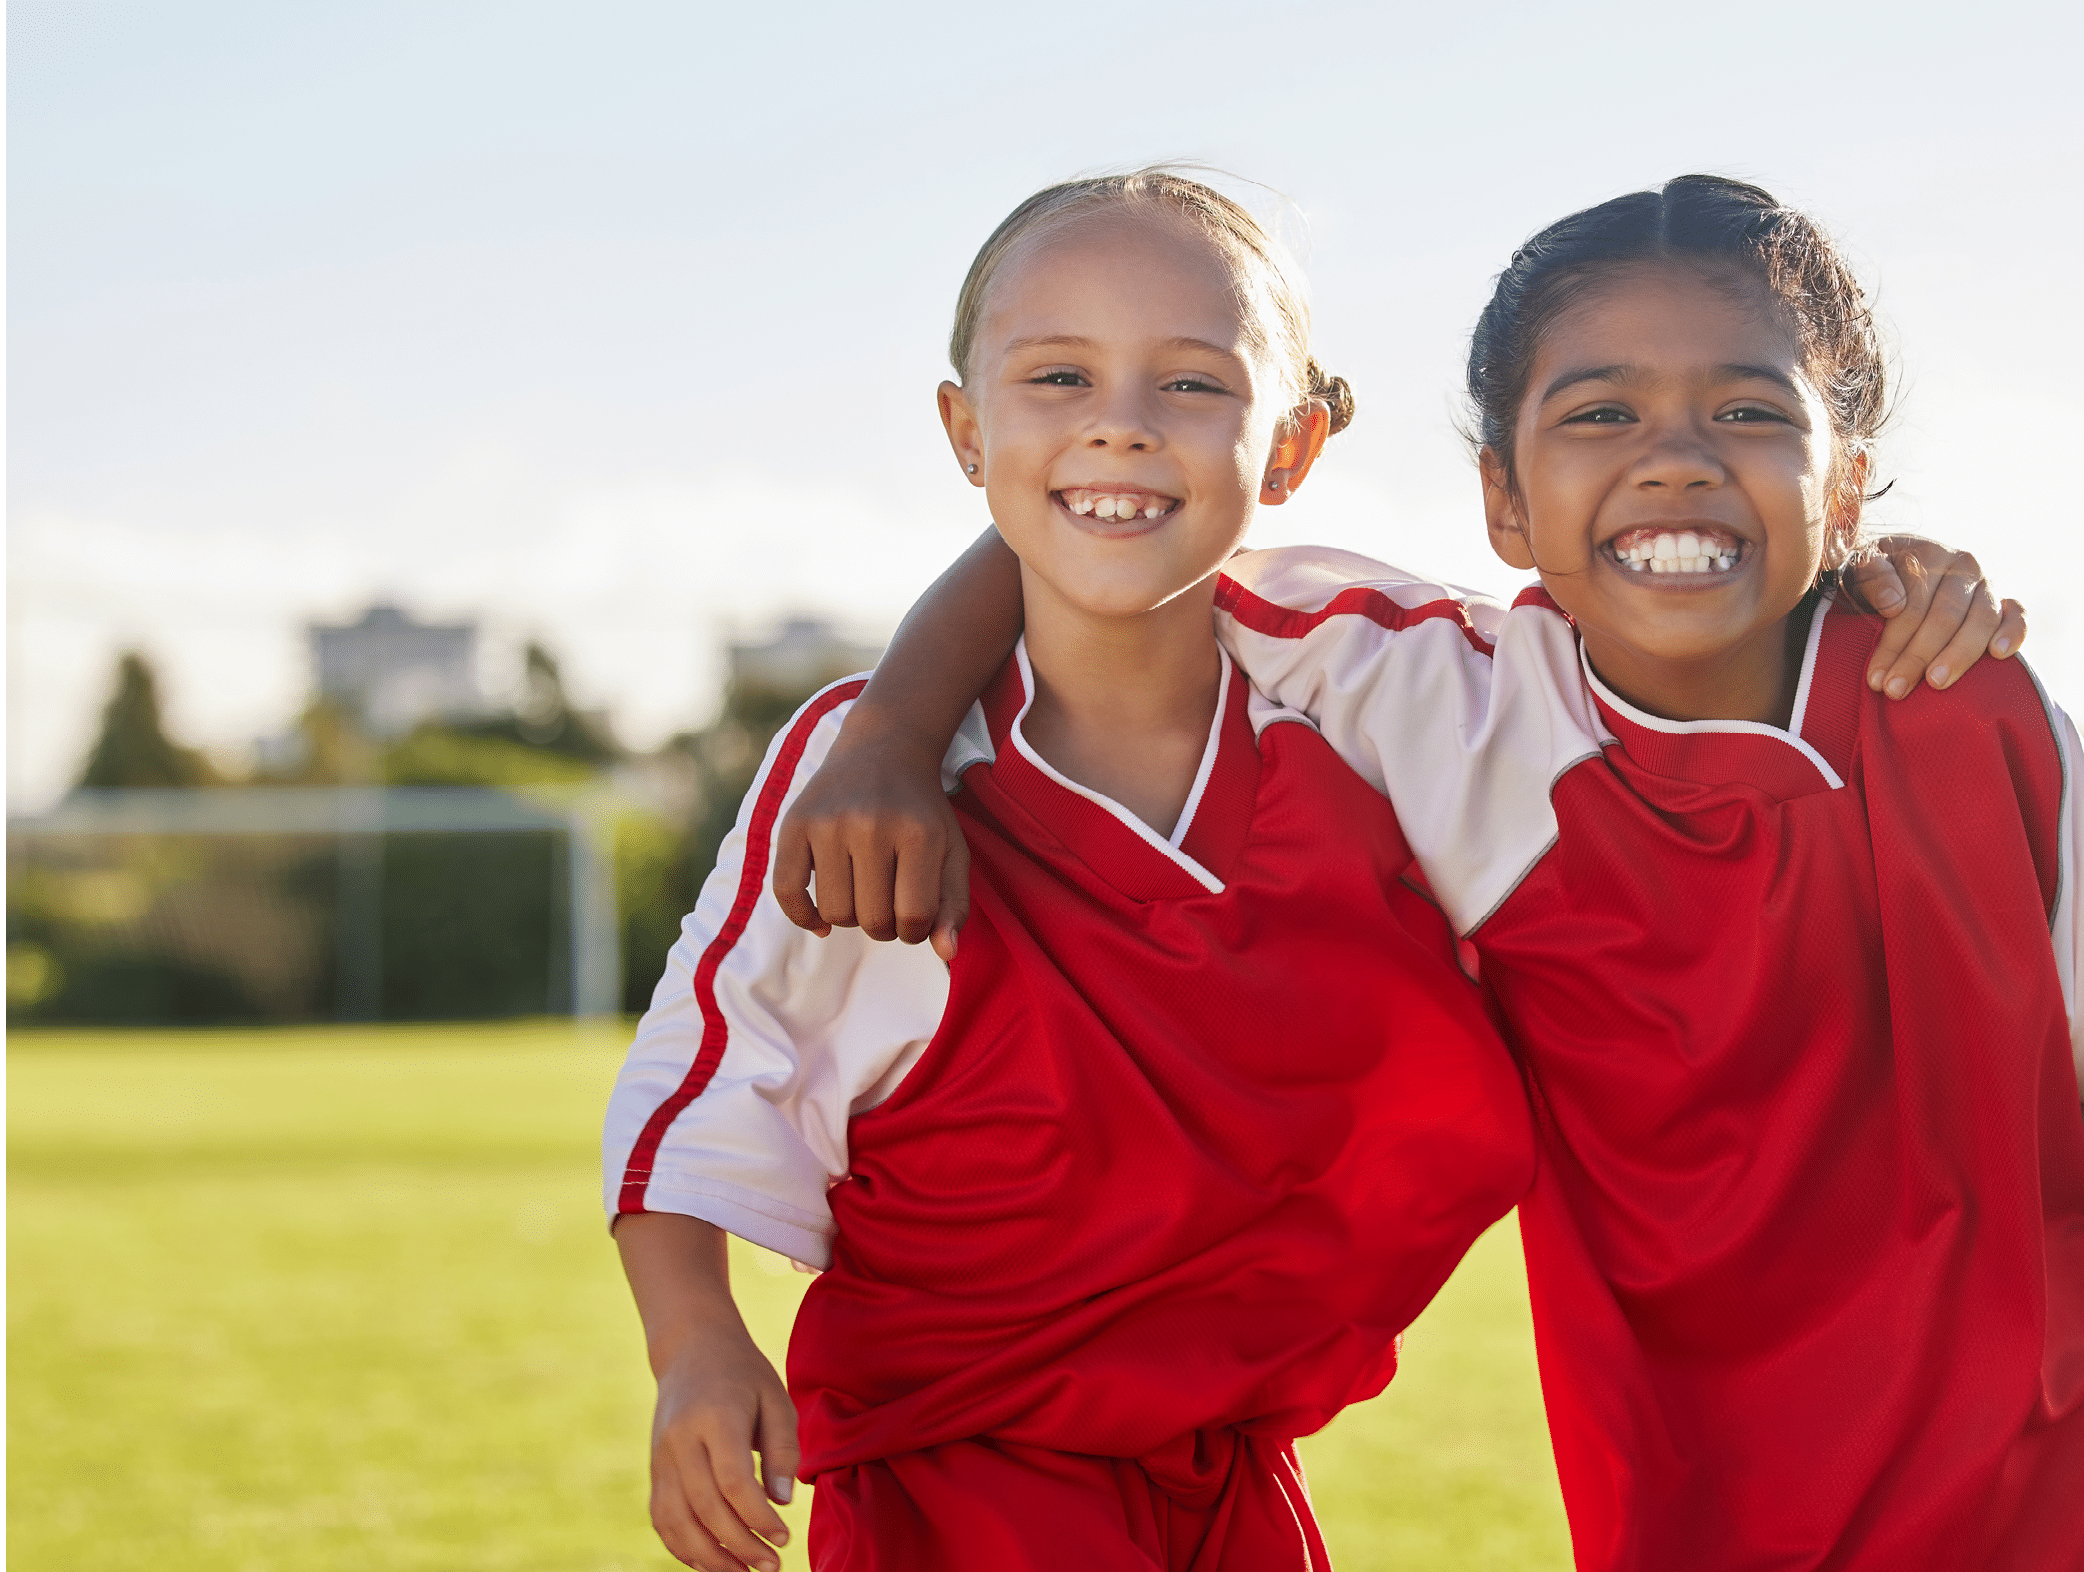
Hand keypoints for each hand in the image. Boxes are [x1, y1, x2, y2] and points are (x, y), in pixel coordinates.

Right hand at [646, 1325, 799, 1571]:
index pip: (732, 1481)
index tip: (784, 1537)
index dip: (758, 1517)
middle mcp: (680, 1439)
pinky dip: (682, 1547)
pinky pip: (661, 1518)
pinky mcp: (654, 1470)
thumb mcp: (776, 1399)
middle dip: (740, 1545)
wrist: (692, 1349)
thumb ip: (782, 1449)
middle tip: (771, 1566)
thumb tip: (782, 1502)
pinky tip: (712, 1562)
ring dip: (709, 1557)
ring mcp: (660, 1456)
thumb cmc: (744, 1376)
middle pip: (705, 1507)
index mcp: (714, 1416)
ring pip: (676, 1521)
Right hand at [773, 724, 969, 962]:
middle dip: (884, 924)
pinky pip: (786, 891)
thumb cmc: (922, 811)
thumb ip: (955, 904)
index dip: (917, 930)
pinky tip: (821, 920)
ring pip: (834, 913)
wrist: (884, 749)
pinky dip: (804, 916)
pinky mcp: (794, 822)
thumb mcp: (951, 851)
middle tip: (888, 899)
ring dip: (851, 916)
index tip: (915, 914)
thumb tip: (947, 952)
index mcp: (919, 834)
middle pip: (873, 921)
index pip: (915, 919)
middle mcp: (871, 825)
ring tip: (863, 892)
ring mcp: (828, 822)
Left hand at [1851, 537, 2024, 698]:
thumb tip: (1894, 604)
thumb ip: (1871, 576)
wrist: (1895, 569)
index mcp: (1927, 554)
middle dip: (1917, 657)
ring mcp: (1985, 584)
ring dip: (1959, 655)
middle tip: (1895, 690)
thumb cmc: (1873, 577)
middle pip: (1944, 617)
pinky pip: (2016, 615)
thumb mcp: (1858, 568)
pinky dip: (2013, 632)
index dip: (1893, 642)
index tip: (1876, 677)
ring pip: (1980, 620)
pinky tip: (1999, 654)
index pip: (1913, 603)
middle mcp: (1962, 566)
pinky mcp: (2002, 602)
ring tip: (1936, 683)